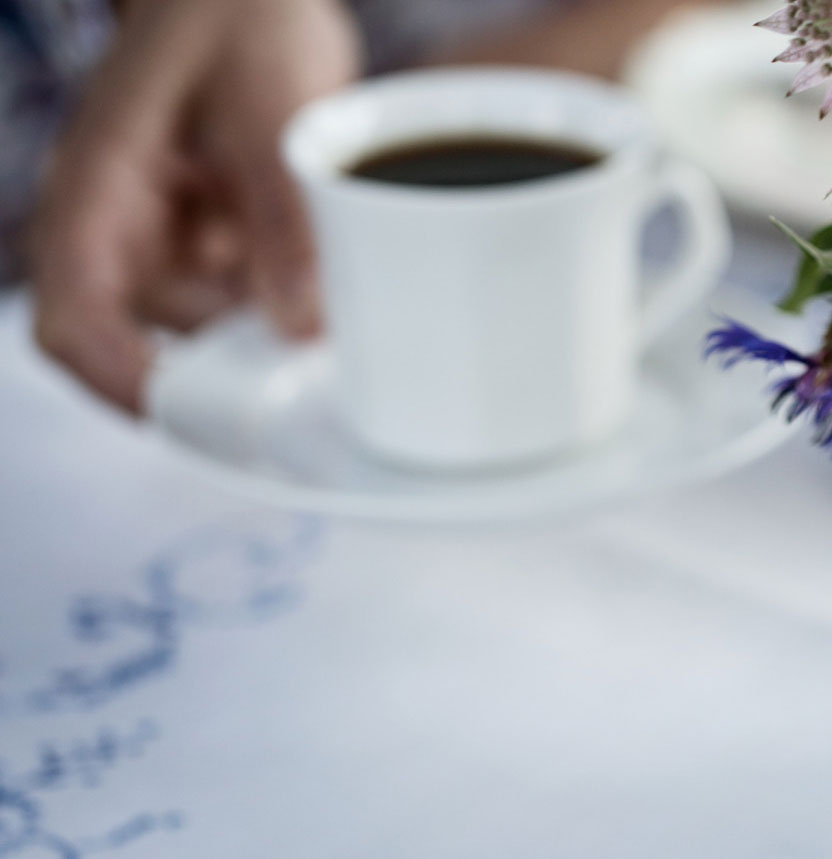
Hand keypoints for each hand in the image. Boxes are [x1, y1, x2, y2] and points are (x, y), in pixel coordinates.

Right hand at [29, 0, 358, 412]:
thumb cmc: (240, 19)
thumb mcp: (271, 110)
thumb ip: (283, 218)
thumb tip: (298, 324)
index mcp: (98, 196)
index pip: (74, 322)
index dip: (124, 383)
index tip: (201, 420)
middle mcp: (122, 233)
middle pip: (147, 348)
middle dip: (225, 371)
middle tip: (304, 374)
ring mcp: (169, 245)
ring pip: (209, 338)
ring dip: (267, 341)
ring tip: (328, 303)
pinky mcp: (216, 249)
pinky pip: (246, 309)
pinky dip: (287, 314)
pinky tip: (331, 288)